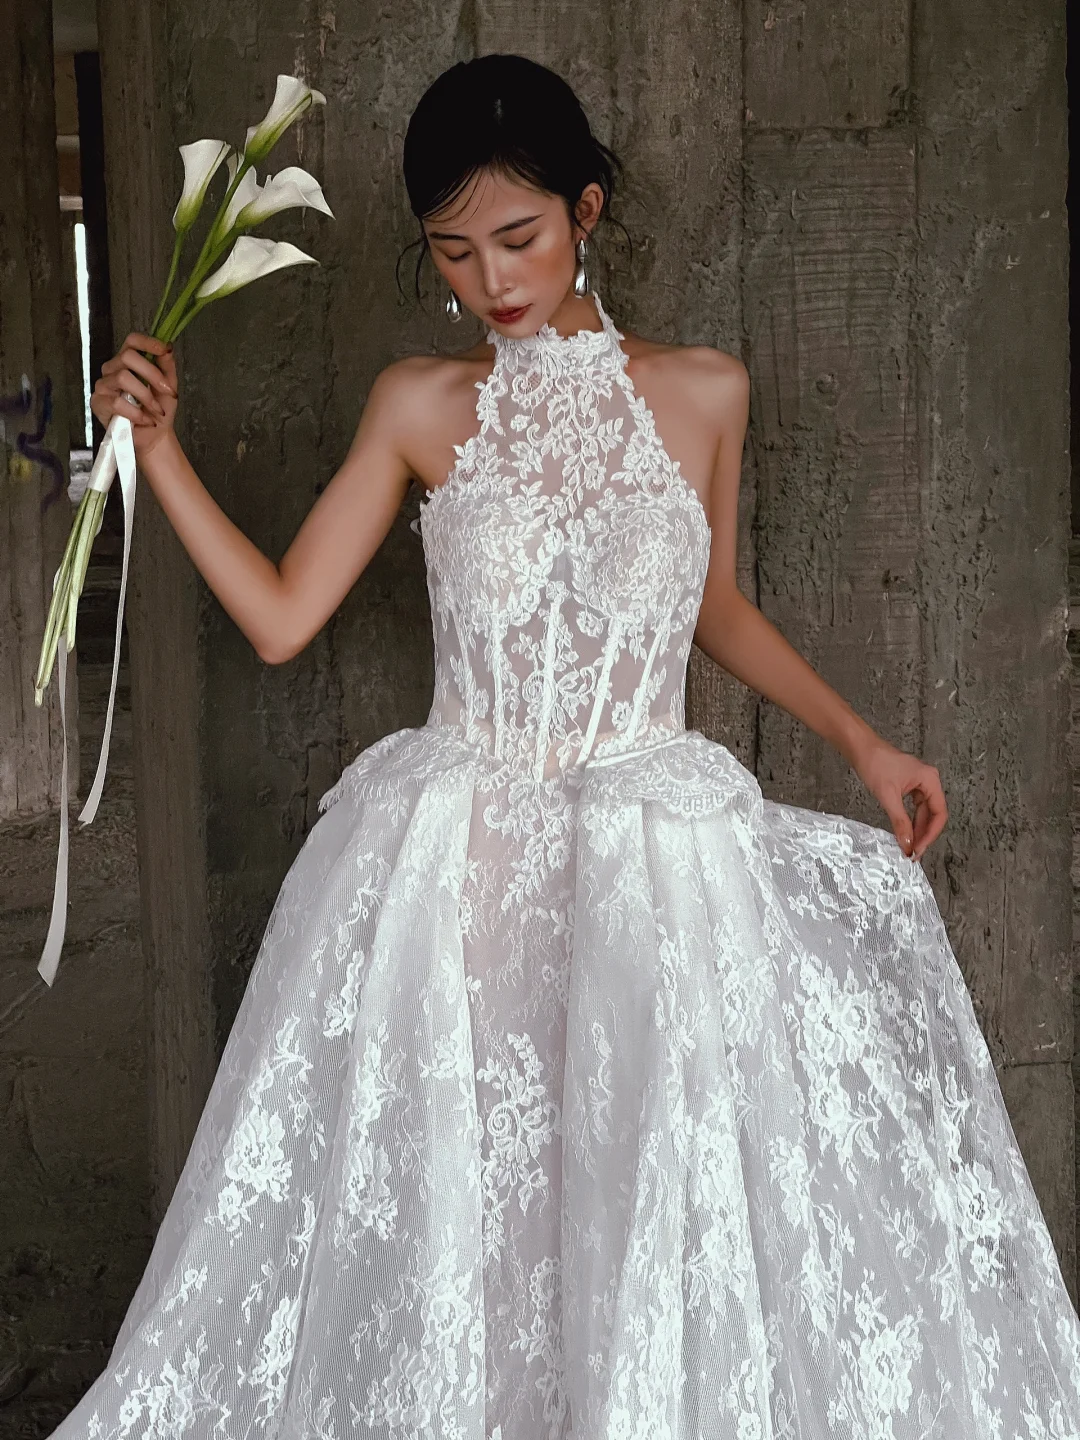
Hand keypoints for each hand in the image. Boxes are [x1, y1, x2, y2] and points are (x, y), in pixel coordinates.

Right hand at [90, 332, 177, 457]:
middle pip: (128, 357)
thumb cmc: (158, 410)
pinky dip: (136, 412)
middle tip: (168, 391)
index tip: (164, 349)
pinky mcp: (98, 403)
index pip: (132, 341)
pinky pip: (116, 402)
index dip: (147, 342)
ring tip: (157, 411)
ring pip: (123, 378)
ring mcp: (103, 385)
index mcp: (128, 362)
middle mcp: (112, 369)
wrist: (153, 437)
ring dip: (146, 396)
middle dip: (153, 374)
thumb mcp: (168, 387)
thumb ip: (167, 367)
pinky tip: (145, 420)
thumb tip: (167, 347)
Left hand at [851, 736, 947, 860]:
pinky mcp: (909, 785)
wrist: (860, 748)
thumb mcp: (888, 796)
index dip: (930, 834)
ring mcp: (919, 783)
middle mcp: (929, 781)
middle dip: (923, 834)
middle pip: (932, 814)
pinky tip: (904, 831)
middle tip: (912, 852)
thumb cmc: (875, 763)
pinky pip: (914, 807)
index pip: (939, 813)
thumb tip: (907, 843)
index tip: (919, 849)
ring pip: (923, 812)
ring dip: (917, 829)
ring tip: (909, 846)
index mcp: (930, 780)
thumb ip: (900, 821)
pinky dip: (910, 820)